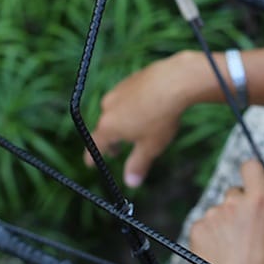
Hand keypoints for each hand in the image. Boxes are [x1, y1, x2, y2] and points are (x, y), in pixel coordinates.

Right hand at [85, 52, 196, 186]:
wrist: (174, 81)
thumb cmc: (161, 117)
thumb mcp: (151, 147)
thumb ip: (138, 165)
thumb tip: (131, 183)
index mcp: (108, 127)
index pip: (94, 146)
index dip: (92, 158)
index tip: (90, 164)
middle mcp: (108, 107)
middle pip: (105, 128)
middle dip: (112, 141)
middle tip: (119, 151)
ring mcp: (118, 91)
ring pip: (116, 111)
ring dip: (123, 122)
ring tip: (139, 128)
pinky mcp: (130, 80)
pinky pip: (126, 98)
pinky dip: (132, 107)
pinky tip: (148, 109)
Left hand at [189, 160, 263, 263]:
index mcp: (259, 201)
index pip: (251, 167)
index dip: (252, 173)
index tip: (254, 182)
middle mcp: (233, 203)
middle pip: (235, 193)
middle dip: (240, 206)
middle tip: (248, 230)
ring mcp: (212, 216)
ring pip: (219, 211)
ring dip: (224, 222)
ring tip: (235, 248)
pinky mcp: (197, 230)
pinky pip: (204, 226)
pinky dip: (210, 236)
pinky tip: (221, 253)